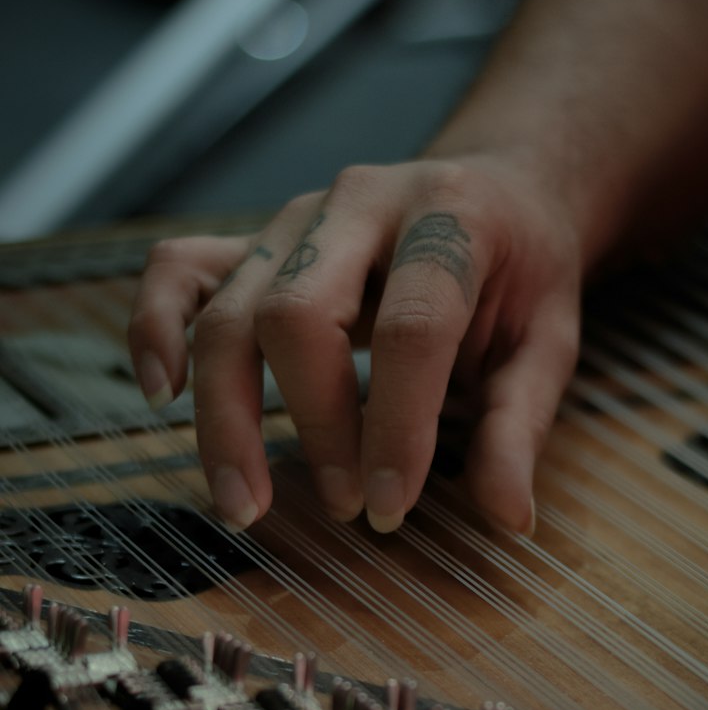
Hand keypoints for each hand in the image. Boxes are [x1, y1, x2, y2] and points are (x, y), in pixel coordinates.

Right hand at [128, 156, 582, 534]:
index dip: (396, 426)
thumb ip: (520, 425)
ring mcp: (296, 218)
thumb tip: (508, 519)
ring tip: (245, 505)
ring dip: (227, 417)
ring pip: (230, 310)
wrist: (493, 190)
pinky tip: (164, 394)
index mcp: (451, 217)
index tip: (389, 510)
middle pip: (298, 312)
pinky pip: (178, 271)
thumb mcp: (549, 342)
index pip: (411, 326)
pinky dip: (155, 328)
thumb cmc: (521, 271)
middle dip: (314, 424)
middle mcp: (361, 203)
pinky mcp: (254, 240)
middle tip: (347, 506)